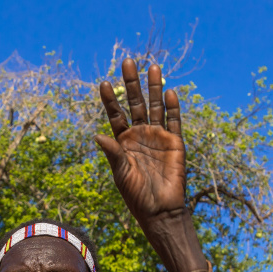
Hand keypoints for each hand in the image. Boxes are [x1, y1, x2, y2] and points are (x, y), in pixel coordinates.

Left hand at [96, 60, 185, 230]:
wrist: (160, 210)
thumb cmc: (136, 195)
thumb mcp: (121, 174)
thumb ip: (113, 153)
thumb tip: (97, 136)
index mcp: (124, 142)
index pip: (115, 115)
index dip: (110, 100)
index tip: (103, 83)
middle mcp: (140, 136)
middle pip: (135, 104)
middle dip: (131, 84)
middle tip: (128, 61)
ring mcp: (158, 137)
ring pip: (155, 107)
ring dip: (153, 88)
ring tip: (153, 67)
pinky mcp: (175, 143)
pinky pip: (174, 121)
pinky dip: (172, 107)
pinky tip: (169, 92)